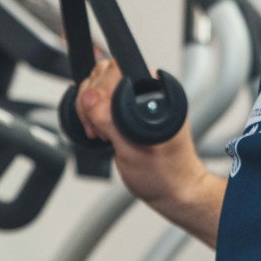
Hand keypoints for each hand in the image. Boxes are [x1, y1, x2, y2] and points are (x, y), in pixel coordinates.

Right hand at [73, 58, 201, 207]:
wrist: (172, 191)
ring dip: (89, 109)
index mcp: (156, 92)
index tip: (99, 120)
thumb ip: (108, 120)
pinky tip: (101, 131)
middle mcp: (148, 90)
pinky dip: (92, 114)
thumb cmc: (163, 173)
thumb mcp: (131, 149)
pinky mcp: (128, 110)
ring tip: (101, 133)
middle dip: (91, 102)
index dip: (99, 92)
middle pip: (103, 74)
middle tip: (100, 131)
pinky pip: (100, 100)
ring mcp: (137, 99)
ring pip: (98, 85)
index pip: (116, 70)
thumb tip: (88, 97)